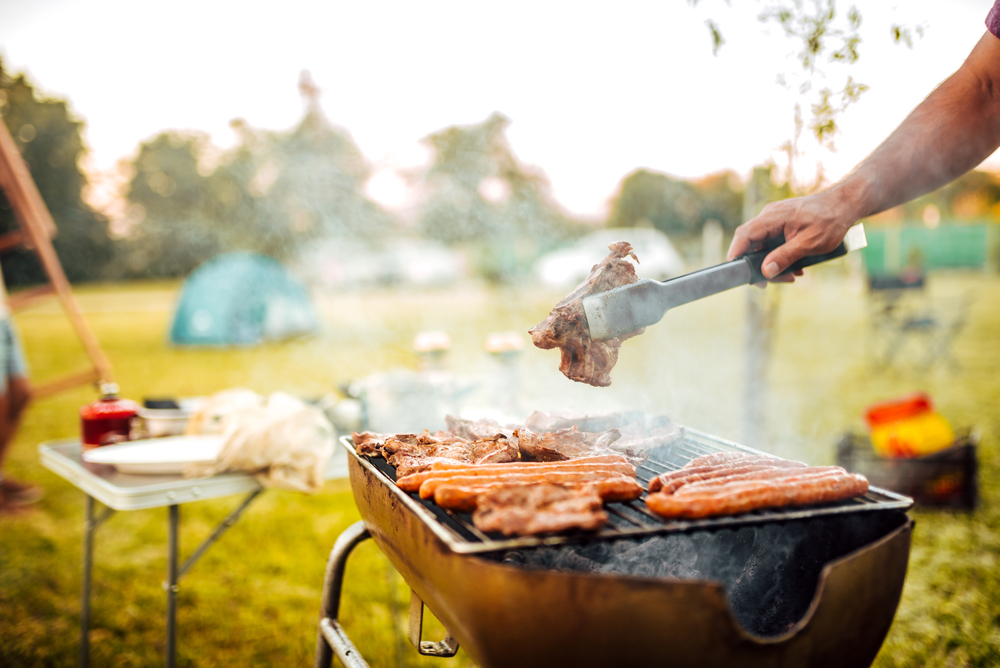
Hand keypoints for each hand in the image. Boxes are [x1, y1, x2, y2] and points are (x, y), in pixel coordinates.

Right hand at [727, 188, 858, 281]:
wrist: (846, 204)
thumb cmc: (831, 221)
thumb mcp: (809, 244)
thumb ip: (785, 257)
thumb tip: (765, 271)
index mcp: (773, 217)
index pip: (744, 235)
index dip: (736, 254)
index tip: (735, 271)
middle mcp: (769, 216)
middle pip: (753, 244)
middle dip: (761, 266)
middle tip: (777, 281)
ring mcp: (775, 220)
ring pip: (764, 246)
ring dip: (774, 263)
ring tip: (792, 275)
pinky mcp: (782, 224)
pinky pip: (773, 243)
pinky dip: (781, 256)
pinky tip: (796, 265)